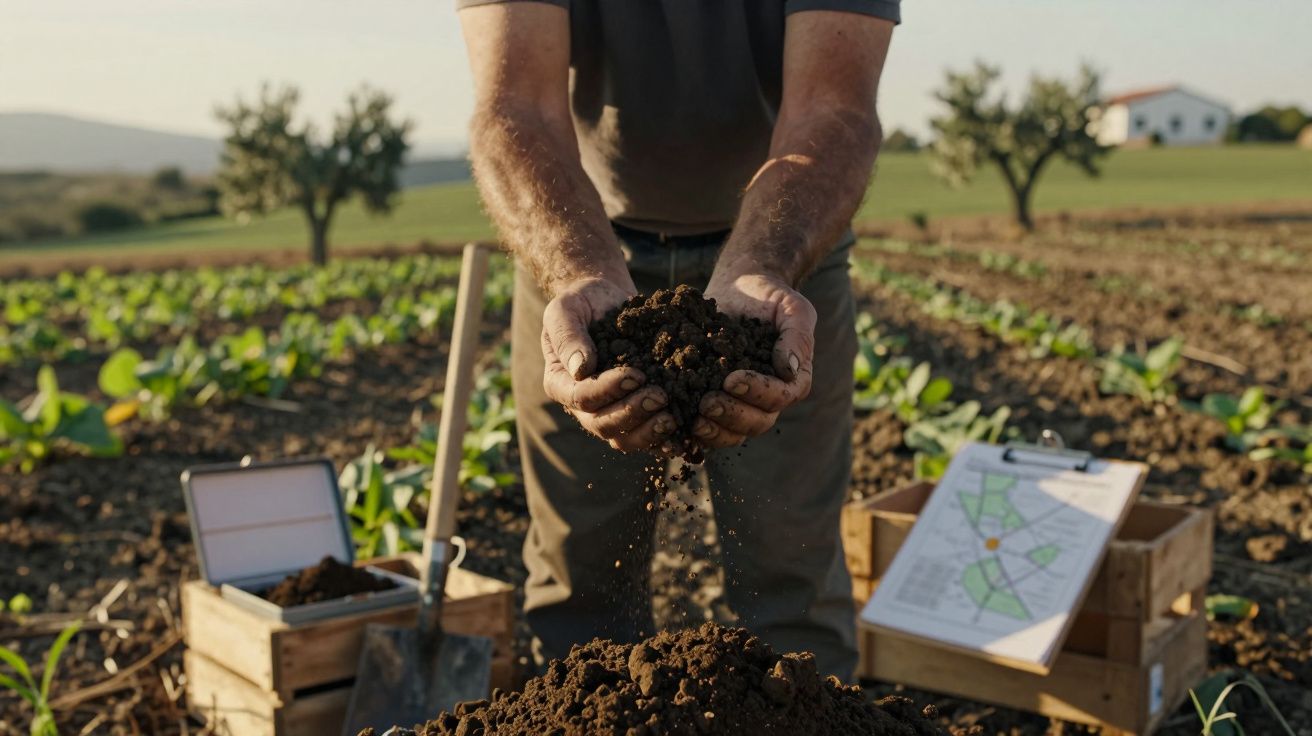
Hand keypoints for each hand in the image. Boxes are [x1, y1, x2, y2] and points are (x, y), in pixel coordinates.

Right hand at [541, 277, 676, 453]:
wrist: (607, 301)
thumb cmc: (583, 302)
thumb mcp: (566, 309)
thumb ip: (568, 336)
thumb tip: (581, 369)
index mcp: (560, 383)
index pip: (581, 398)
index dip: (608, 390)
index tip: (636, 374)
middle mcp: (582, 407)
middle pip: (603, 425)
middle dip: (632, 413)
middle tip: (660, 396)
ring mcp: (609, 413)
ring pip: (624, 438)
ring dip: (649, 432)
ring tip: (672, 417)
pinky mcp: (634, 413)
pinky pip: (646, 436)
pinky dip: (663, 439)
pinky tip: (682, 430)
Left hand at [696, 271, 815, 447]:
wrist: (738, 288)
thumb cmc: (769, 295)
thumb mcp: (791, 307)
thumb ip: (797, 336)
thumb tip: (790, 369)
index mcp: (792, 379)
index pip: (781, 396)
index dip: (758, 392)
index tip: (732, 379)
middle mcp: (768, 398)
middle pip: (757, 422)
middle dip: (732, 415)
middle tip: (707, 402)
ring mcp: (741, 403)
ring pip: (733, 432)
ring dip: (715, 430)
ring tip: (694, 420)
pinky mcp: (716, 401)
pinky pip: (710, 426)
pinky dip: (695, 431)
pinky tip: (679, 422)